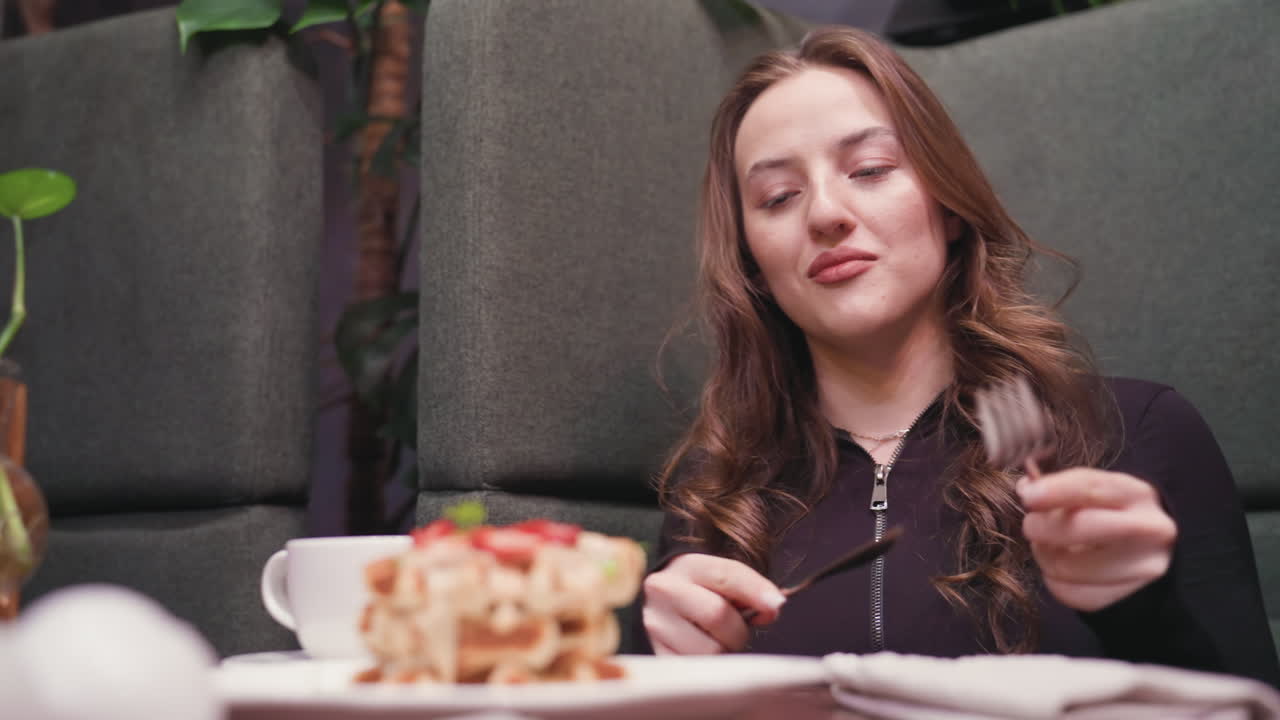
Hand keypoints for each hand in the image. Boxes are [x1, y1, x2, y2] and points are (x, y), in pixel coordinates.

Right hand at [642, 553, 786, 654]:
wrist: (654, 606)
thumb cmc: (698, 593)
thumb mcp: (719, 580)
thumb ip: (748, 589)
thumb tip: (773, 608)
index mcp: (686, 566)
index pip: (727, 575)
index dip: (756, 590)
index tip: (776, 604)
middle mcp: (663, 591)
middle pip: (718, 615)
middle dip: (737, 629)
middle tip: (734, 631)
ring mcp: (654, 625)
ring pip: (709, 650)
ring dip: (722, 651)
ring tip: (713, 641)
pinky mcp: (654, 655)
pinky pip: (696, 670)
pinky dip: (708, 668)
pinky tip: (701, 653)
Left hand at [1019, 468, 1176, 611]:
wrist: (1153, 550)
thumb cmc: (1112, 513)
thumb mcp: (1098, 491)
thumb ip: (1061, 487)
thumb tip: (1027, 489)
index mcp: (1136, 494)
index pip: (1091, 488)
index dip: (1054, 491)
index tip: (1028, 496)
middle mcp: (1149, 530)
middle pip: (1079, 529)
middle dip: (1041, 527)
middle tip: (1032, 525)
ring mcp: (1144, 569)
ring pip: (1066, 567)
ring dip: (1044, 556)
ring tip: (1050, 546)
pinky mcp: (1130, 598)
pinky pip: (1071, 593)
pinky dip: (1056, 581)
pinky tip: (1065, 569)